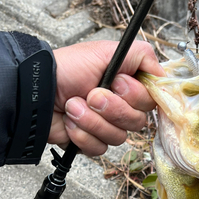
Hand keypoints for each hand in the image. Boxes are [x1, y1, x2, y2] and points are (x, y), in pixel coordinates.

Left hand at [51, 40, 163, 156]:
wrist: (35, 93)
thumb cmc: (66, 69)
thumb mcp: (106, 51)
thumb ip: (141, 55)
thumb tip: (163, 74)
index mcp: (127, 85)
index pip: (151, 100)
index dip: (135, 95)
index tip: (118, 83)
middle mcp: (120, 106)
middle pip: (138, 121)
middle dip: (111, 107)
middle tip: (91, 94)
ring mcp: (106, 125)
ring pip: (118, 137)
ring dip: (92, 120)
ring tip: (73, 105)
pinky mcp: (92, 141)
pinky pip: (100, 148)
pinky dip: (82, 134)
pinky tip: (70, 121)